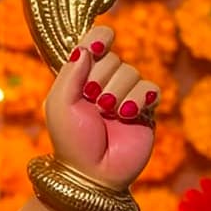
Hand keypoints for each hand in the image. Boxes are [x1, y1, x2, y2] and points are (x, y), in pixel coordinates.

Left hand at [43, 27, 156, 191]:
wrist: (93, 173)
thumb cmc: (71, 140)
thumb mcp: (59, 104)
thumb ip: (71, 72)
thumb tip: (86, 47)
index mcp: (80, 76)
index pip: (94, 42)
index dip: (98, 38)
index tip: (98, 46)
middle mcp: (104, 81)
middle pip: (112, 57)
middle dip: (100, 79)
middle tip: (92, 101)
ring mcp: (126, 94)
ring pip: (131, 72)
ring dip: (116, 93)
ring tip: (107, 114)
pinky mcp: (145, 108)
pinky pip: (150, 88)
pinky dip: (137, 100)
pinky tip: (126, 116)